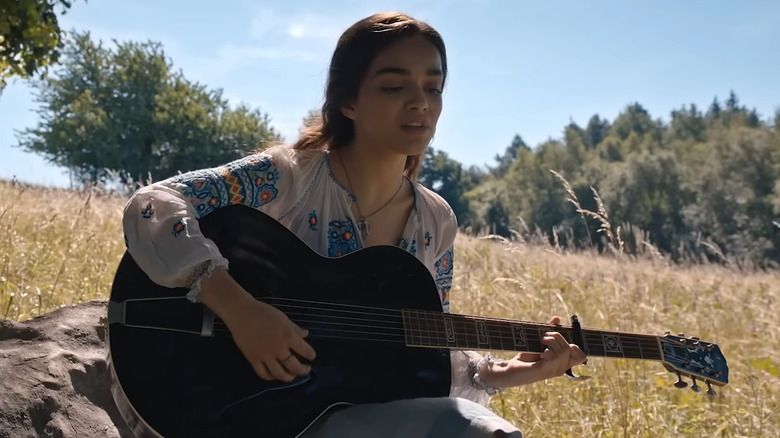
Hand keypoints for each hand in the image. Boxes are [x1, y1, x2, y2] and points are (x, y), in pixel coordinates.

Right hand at [199, 268, 316, 381]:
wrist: (241, 313)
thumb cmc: (263, 312)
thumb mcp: (282, 318)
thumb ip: (294, 328)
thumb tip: (306, 335)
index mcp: (287, 335)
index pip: (305, 350)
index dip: (311, 355)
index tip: (312, 356)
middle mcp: (278, 348)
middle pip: (294, 366)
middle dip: (303, 370)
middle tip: (306, 369)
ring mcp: (265, 355)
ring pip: (279, 374)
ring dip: (288, 377)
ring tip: (292, 376)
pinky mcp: (253, 359)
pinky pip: (263, 374)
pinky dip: (270, 377)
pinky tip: (274, 375)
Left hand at [478, 316, 586, 387]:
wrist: (509, 370)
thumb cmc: (525, 357)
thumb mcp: (539, 342)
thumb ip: (549, 331)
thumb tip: (557, 319)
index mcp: (562, 362)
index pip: (581, 356)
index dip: (578, 346)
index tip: (563, 338)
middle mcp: (560, 368)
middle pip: (572, 349)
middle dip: (558, 337)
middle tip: (544, 337)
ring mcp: (553, 371)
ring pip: (563, 351)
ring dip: (551, 341)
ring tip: (541, 342)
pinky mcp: (543, 371)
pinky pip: (554, 357)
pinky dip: (547, 350)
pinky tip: (540, 353)